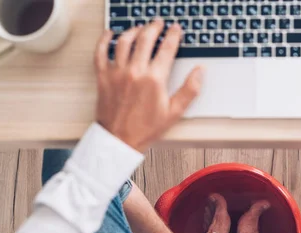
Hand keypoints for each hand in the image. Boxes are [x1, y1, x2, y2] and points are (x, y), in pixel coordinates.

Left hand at [94, 20, 202, 151]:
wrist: (120, 141)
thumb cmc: (146, 129)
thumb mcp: (174, 112)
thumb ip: (189, 90)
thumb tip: (200, 71)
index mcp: (154, 79)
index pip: (167, 49)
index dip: (173, 36)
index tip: (176, 30)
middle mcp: (135, 71)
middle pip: (145, 39)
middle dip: (154, 27)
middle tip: (159, 23)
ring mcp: (117, 72)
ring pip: (124, 41)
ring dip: (134, 30)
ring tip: (140, 28)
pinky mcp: (103, 77)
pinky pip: (101, 52)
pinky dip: (104, 40)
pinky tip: (109, 34)